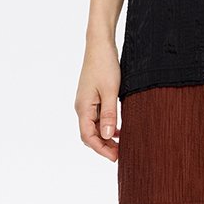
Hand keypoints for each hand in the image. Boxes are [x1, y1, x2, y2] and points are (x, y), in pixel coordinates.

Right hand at [76, 45, 122, 161]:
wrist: (100, 45)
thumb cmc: (104, 65)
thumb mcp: (110, 91)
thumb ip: (109, 115)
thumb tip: (108, 136)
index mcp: (83, 107)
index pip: (88, 137)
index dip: (101, 149)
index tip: (115, 157)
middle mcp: (82, 107)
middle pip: (90, 135)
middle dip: (104, 146)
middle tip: (121, 153)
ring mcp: (86, 103)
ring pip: (94, 127)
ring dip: (106, 137)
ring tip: (121, 144)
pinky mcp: (92, 98)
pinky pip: (97, 118)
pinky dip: (107, 126)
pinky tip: (118, 130)